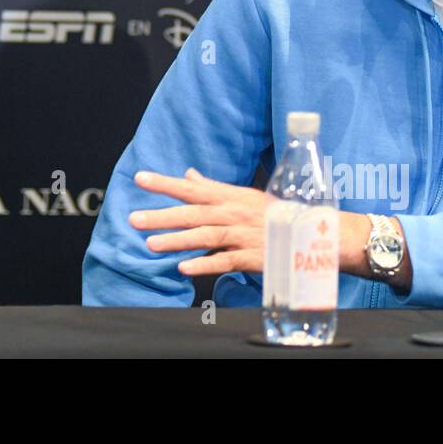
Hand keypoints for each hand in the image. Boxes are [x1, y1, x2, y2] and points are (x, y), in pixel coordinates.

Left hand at [129, 168, 265, 275]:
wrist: (309, 233)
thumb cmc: (272, 213)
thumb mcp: (242, 195)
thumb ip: (211, 187)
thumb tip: (187, 175)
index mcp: (228, 197)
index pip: (191, 188)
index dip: (165, 183)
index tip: (139, 178)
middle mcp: (232, 214)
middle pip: (193, 214)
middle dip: (162, 216)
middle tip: (134, 219)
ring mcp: (242, 235)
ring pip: (205, 236)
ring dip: (177, 240)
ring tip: (150, 244)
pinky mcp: (251, 257)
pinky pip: (224, 261)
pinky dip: (204, 264)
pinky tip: (183, 268)